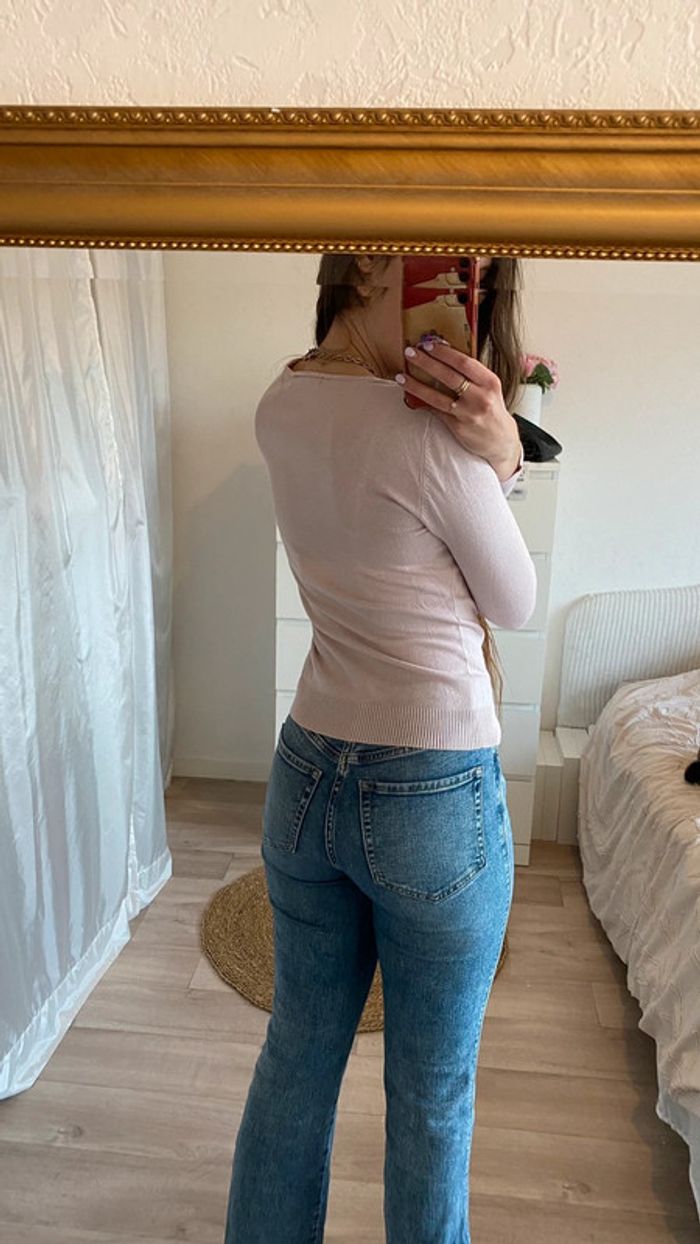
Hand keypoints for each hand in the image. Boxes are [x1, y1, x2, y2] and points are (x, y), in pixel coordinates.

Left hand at [398, 339, 521, 479]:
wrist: (501, 441)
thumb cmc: (492, 409)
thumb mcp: (490, 388)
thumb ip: (472, 374)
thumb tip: (443, 355)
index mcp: (490, 382)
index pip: (464, 362)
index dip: (444, 352)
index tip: (427, 344)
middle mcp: (480, 397)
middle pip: (448, 376)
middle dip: (426, 362)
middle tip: (410, 353)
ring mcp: (468, 413)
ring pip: (437, 396)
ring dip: (416, 385)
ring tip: (401, 376)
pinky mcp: (458, 427)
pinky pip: (436, 412)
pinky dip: (422, 403)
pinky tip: (409, 396)